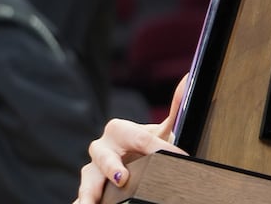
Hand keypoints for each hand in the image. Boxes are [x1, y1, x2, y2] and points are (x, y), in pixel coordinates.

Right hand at [74, 75, 189, 203]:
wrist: (128, 161)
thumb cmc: (144, 146)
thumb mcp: (160, 131)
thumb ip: (175, 109)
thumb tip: (189, 79)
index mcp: (119, 131)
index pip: (141, 138)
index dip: (160, 148)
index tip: (178, 157)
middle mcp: (102, 149)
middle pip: (103, 156)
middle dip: (111, 166)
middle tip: (122, 178)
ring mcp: (92, 171)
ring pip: (87, 179)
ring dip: (88, 192)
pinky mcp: (88, 189)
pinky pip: (81, 197)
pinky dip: (81, 202)